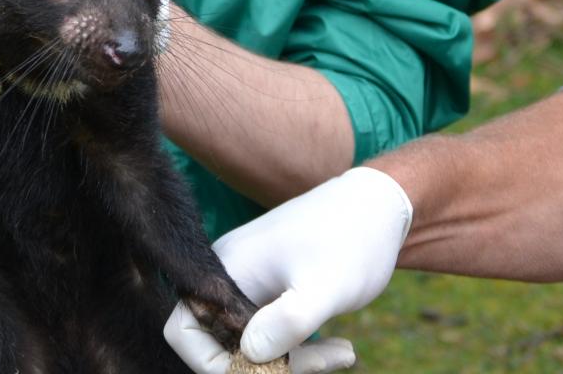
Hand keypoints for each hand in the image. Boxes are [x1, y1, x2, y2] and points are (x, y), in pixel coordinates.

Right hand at [163, 167, 411, 371]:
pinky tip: (342, 347)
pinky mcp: (274, 290)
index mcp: (228, 270)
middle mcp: (230, 276)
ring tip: (344, 353)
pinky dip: (303, 348)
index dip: (209, 362)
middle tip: (321, 362)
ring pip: (253, 343)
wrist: (379, 206)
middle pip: (222, 343)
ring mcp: (251, 283)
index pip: (183, 330)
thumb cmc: (352, 240)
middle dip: (266, 365)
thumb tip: (250, 354)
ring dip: (294, 360)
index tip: (256, 371)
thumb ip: (288, 321)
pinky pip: (274, 333)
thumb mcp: (326, 287)